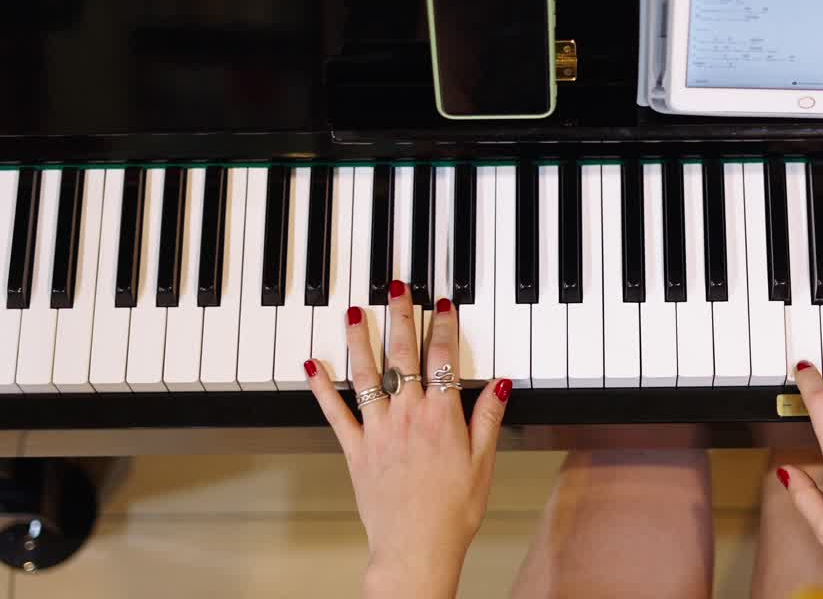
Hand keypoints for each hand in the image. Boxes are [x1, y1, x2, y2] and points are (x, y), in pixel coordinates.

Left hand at [305, 282, 512, 598]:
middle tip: (397, 287)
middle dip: (400, 316)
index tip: (442, 304)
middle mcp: (407, 415)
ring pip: (366, 374)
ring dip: (359, 340)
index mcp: (442, 416)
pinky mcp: (355, 449)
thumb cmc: (452, 511)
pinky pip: (335, 413)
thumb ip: (489, 418)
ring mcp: (378, 430)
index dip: (443, 326)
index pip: (443, 358)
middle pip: (402, 355)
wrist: (416, 547)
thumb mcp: (483, 462)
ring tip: (354, 311)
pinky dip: (321, 388)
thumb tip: (499, 383)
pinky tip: (311, 366)